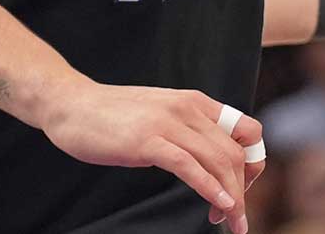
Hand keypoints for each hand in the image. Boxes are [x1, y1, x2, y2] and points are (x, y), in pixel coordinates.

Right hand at [40, 80, 264, 232]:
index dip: (254, 166)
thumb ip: (187, 130)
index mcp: (196, 102)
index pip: (249, 131)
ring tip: (231, 222)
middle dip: (243, 191)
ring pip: (218, 161)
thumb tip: (211, 159)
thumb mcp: (161, 115)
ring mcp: (167, 124)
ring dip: (232, 198)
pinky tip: (219, 205)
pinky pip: (189, 166)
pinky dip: (210, 188)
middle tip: (235, 219)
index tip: (241, 191)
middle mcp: (188, 109)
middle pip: (236, 153)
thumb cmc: (113, 116)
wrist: (71, 105)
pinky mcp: (147, 141)